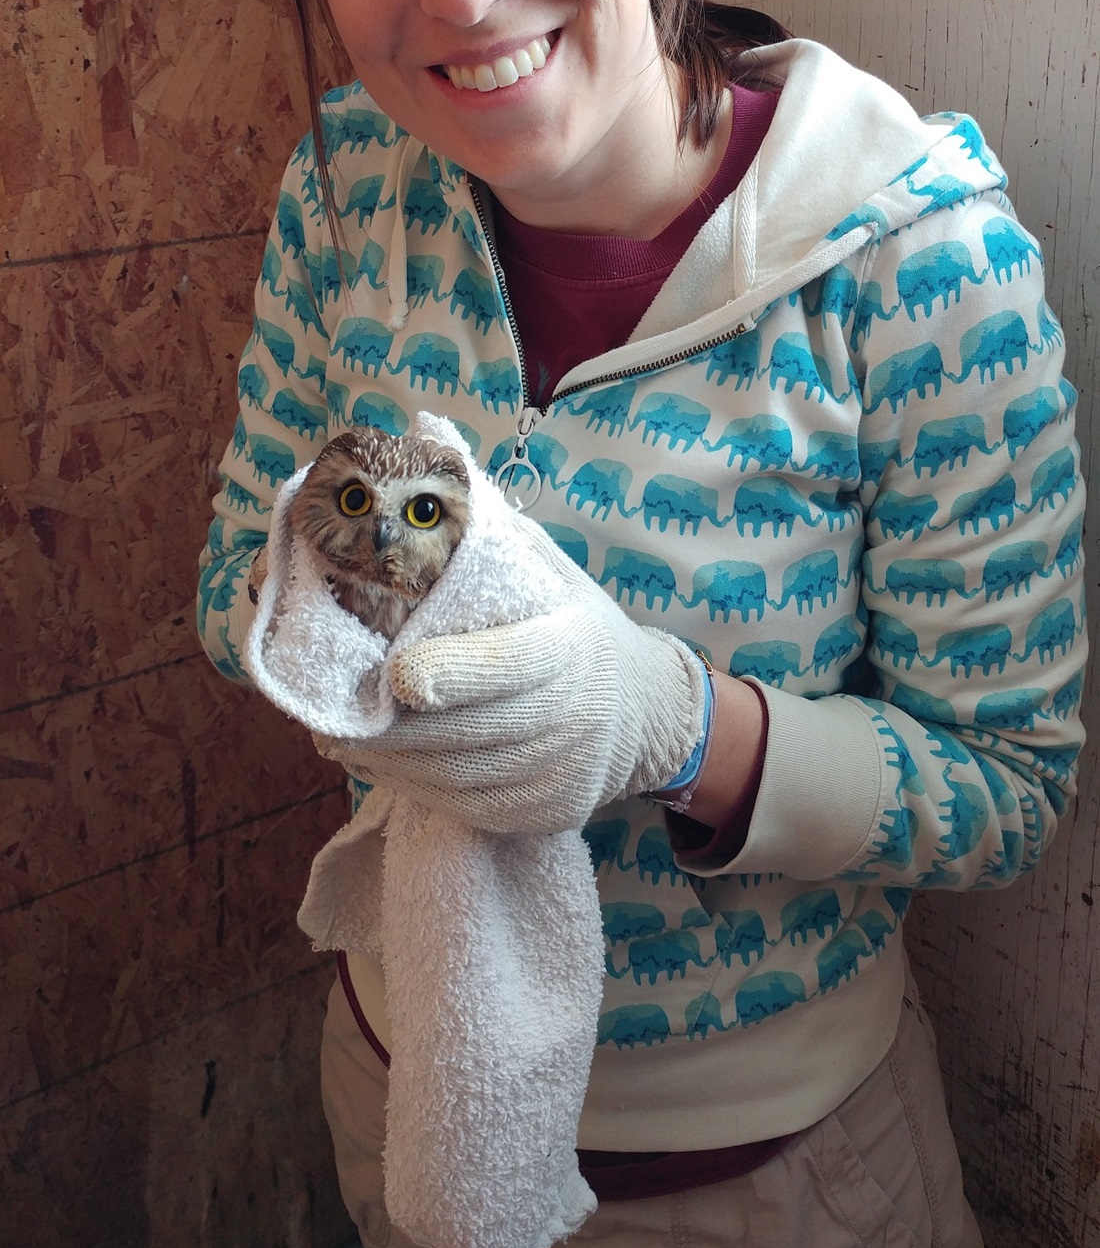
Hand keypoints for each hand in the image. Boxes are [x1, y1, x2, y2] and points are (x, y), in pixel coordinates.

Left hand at [337, 545, 707, 833]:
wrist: (646, 714)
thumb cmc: (575, 626)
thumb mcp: (550, 570)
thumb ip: (487, 521)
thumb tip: (424, 433)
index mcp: (572, 647)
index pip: (511, 665)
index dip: (454, 673)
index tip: (398, 676)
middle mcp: (571, 716)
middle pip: (466, 730)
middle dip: (391, 724)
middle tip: (328, 705)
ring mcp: (557, 772)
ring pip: (454, 776)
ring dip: (387, 758)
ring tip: (336, 733)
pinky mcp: (539, 814)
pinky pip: (462, 806)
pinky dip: (412, 786)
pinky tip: (378, 762)